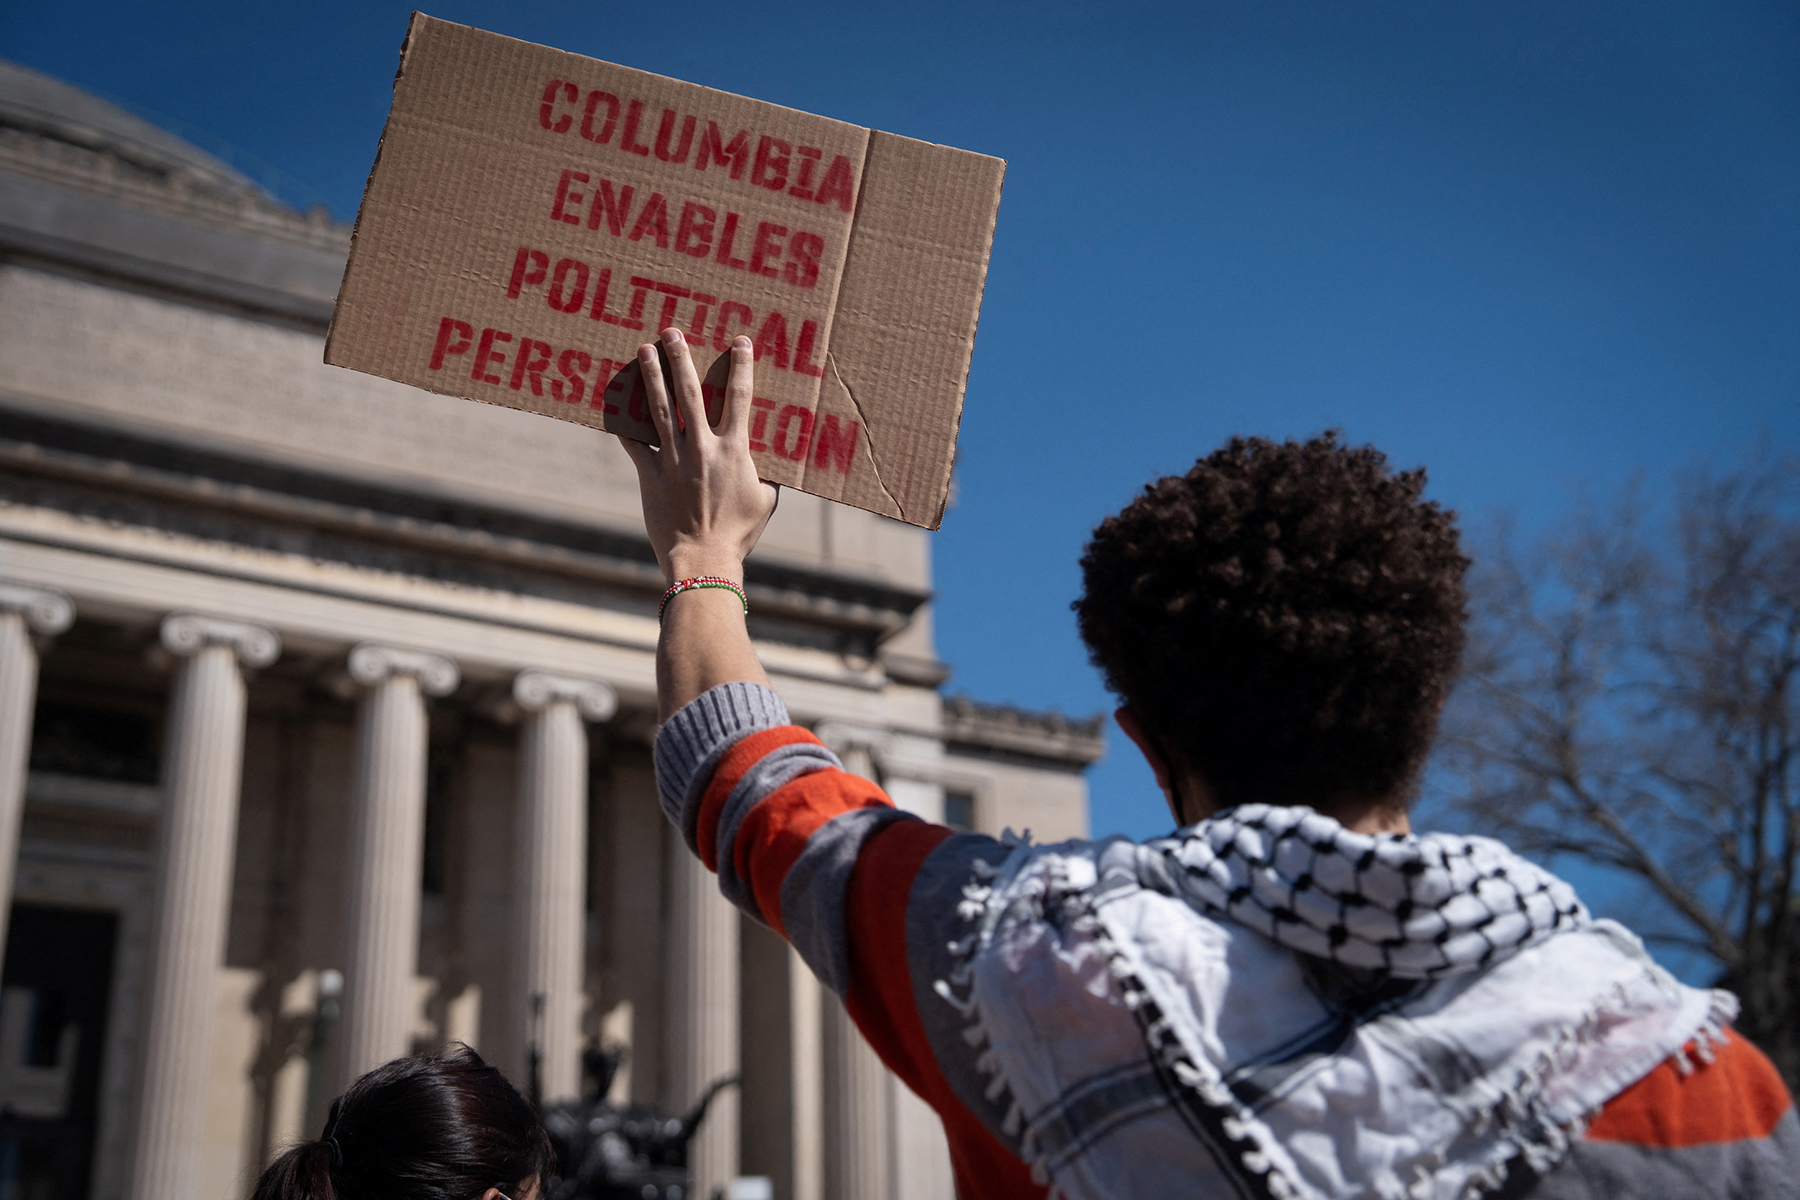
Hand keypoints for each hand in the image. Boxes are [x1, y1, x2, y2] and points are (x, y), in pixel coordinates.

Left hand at [617, 330, 778, 584]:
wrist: (704, 559)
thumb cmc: (738, 534)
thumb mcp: (766, 502)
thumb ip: (766, 476)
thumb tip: (771, 462)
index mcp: (735, 450)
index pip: (740, 398)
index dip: (741, 366)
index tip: (740, 341)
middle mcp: (702, 448)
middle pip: (690, 393)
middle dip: (680, 359)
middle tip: (671, 332)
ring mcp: (674, 460)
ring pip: (659, 409)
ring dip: (652, 376)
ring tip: (644, 350)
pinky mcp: (651, 475)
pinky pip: (634, 444)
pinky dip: (624, 424)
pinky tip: (616, 404)